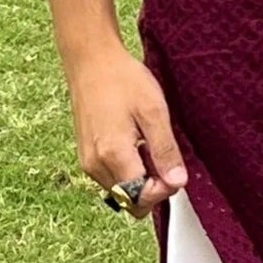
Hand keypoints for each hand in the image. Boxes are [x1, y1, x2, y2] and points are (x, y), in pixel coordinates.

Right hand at [67, 42, 187, 216]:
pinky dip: (127, 170)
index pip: (141, 199)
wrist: (92, 61)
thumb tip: (177, 182)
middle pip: (129, 200)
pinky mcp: (86, 156)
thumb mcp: (154, 111)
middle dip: (152, 187)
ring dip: (140, 178)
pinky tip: (134, 143)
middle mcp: (95, 165)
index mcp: (113, 155)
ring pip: (120, 192)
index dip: (163, 189)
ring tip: (147, 144)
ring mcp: (87, 162)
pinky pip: (111, 178)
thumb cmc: (122, 80)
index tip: (174, 168)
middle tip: (163, 155)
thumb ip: (165, 150)